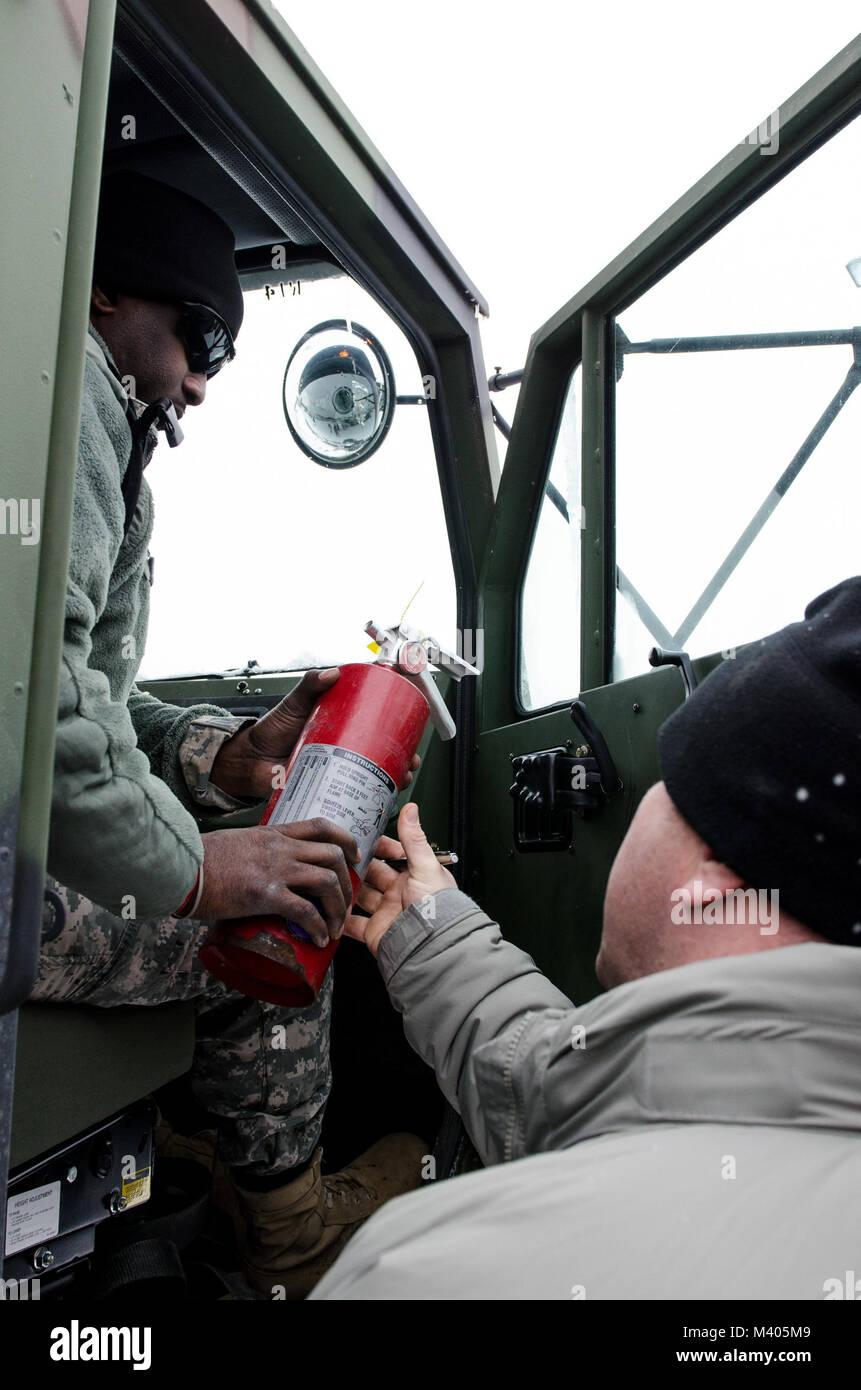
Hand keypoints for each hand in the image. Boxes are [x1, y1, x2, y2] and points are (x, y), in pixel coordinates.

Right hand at [197, 819, 359, 946]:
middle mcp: (280, 848)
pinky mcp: (265, 894)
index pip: (321, 826)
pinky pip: (304, 911)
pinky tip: (319, 938)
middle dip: (348, 882)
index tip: (354, 856)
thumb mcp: (236, 842)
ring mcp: (275, 869)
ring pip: (326, 882)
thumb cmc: (200, 858)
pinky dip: (317, 926)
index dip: (346, 840)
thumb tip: (263, 866)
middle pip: (333, 856)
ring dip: (338, 907)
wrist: (180, 868)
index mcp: (274, 834)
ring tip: (335, 926)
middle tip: (347, 901)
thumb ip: (257, 851)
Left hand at [209, 667, 420, 800]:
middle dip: (402, 763)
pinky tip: (378, 803)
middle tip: (409, 763)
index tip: (410, 735)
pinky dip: (365, 804)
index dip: (397, 736)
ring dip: (391, 783)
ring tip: (400, 781)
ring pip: (370, 781)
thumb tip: (332, 672)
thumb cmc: (269, 732)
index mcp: (341, 731)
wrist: (247, 761)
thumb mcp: (294, 703)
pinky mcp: (324, 791)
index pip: (376, 733)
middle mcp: (342, 753)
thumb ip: (310, 684)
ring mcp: (334, 773)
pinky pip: (349, 800)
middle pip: (381, 760)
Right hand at [344, 804, 454, 955]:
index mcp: (414, 876)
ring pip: (360, 897)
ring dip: (347, 890)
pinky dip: (342, 920)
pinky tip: (331, 910)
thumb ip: (413, 839)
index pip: (391, 855)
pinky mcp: (375, 932)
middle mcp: (399, 893)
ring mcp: (386, 913)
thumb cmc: (437, 908)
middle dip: (357, 866)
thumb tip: (411, 810)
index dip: (375, 846)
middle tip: (339, 855)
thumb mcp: (425, 867)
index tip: (358, 838)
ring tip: (331, 878)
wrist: (432, 947)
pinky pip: (353, 925)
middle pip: (372, 875)